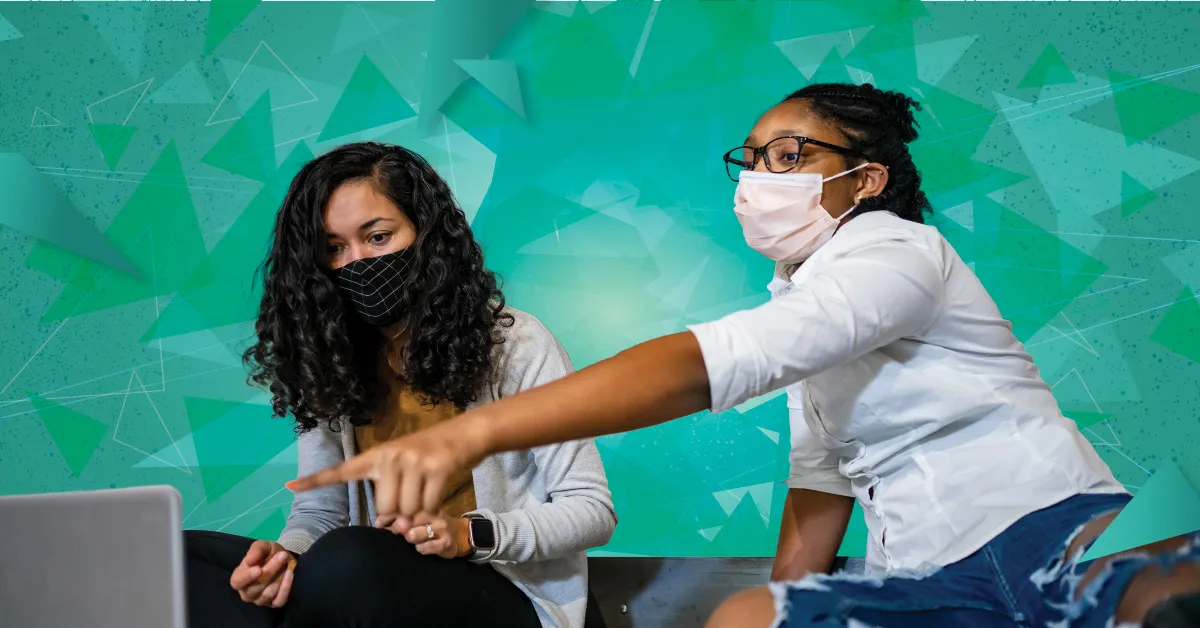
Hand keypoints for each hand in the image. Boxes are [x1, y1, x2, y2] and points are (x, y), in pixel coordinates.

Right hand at [229, 540, 296, 607]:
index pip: (237, 582)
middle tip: (283, 556)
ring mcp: (260, 600)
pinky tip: (290, 574)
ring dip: (279, 577)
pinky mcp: (273, 604)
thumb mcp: (262, 546)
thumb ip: (255, 550)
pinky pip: (279, 600)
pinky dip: (286, 587)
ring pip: (268, 593)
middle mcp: (247, 593)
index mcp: (239, 578)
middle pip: (256, 587)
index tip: (259, 569)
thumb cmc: (268, 554)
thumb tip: (250, 561)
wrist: (284, 560)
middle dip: (271, 570)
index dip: (247, 577)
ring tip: (287, 564)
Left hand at [288, 415, 488, 517]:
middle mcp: (390, 457)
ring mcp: (413, 462)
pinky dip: (433, 510)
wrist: (466, 434)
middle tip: (412, 504)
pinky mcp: (436, 469)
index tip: (289, 486)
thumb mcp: (404, 466)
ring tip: (426, 496)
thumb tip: (397, 529)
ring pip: (406, 512)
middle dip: (399, 516)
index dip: (315, 481)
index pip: (342, 471)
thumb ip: (394, 495)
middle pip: (385, 510)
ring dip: (418, 515)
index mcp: (376, 456)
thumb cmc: (431, 454)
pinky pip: (427, 508)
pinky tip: (438, 495)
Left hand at [376, 511, 471, 558]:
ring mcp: (441, 527)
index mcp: (424, 505)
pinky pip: (429, 546)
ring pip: (417, 533)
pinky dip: (422, 549)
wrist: (459, 535)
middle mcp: (433, 513)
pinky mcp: (447, 541)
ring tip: (411, 539)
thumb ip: (398, 518)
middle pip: (409, 519)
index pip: (403, 506)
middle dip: (398, 527)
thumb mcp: (417, 518)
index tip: (379, 524)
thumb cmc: (432, 526)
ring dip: (411, 538)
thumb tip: (378, 522)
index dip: (388, 515)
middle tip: (398, 533)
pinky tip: (421, 549)